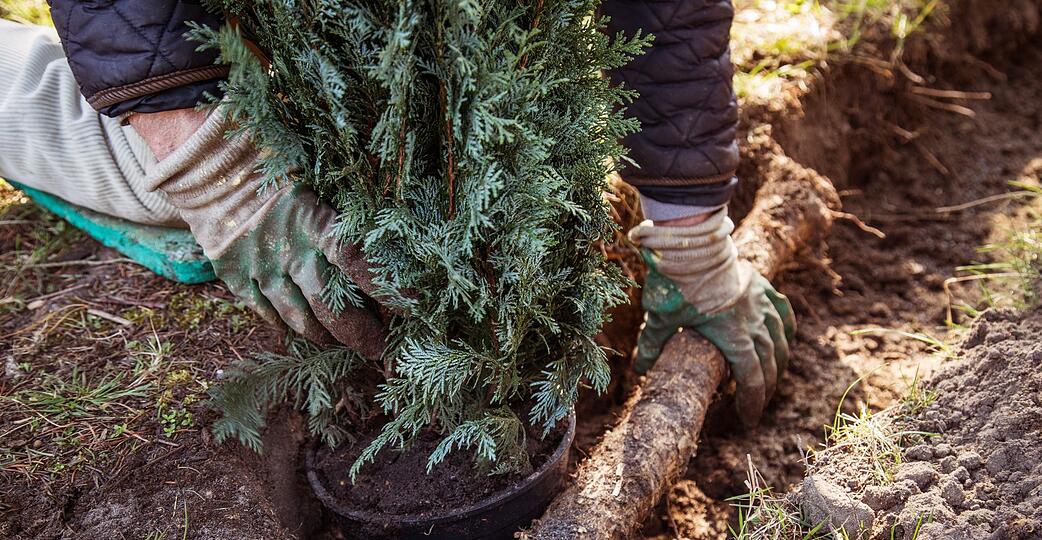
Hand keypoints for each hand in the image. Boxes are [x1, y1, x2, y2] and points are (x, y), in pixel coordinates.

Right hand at [142, 107, 386, 359]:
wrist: (211, 165)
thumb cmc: (277, 168)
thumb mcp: (317, 183)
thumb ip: (344, 217)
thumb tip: (391, 245)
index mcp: (314, 220)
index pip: (358, 260)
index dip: (386, 287)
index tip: (415, 308)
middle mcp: (289, 249)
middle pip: (330, 304)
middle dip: (360, 332)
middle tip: (381, 347)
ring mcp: (260, 267)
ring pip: (299, 318)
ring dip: (326, 337)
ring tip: (343, 344)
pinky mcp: (236, 276)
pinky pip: (266, 314)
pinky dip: (287, 328)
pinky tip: (303, 336)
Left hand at [629, 210, 794, 426]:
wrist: (694, 245)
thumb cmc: (676, 285)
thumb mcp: (659, 319)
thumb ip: (652, 345)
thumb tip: (640, 369)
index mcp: (734, 339)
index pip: (753, 381)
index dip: (752, 404)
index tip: (748, 420)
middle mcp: (755, 325)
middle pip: (771, 366)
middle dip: (766, 388)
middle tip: (756, 403)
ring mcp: (762, 305)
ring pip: (781, 342)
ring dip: (778, 364)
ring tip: (772, 378)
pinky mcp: (762, 287)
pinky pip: (783, 312)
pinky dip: (785, 329)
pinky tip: (784, 338)